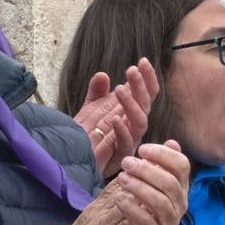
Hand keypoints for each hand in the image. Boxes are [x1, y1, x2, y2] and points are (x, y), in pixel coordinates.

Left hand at [69, 140, 188, 224]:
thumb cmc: (143, 201)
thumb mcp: (152, 180)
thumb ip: (161, 163)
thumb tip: (172, 142)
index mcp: (182, 186)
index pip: (182, 165)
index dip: (163, 154)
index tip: (142, 149)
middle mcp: (181, 202)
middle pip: (170, 182)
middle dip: (146, 170)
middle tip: (126, 162)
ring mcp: (171, 219)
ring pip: (160, 201)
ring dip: (139, 187)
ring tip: (121, 178)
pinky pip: (146, 221)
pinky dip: (132, 209)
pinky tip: (120, 199)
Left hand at [75, 59, 159, 177]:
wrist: (76, 162)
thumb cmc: (88, 135)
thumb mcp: (91, 109)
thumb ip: (97, 93)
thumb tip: (103, 75)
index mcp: (132, 112)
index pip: (147, 92)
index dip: (147, 77)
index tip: (142, 61)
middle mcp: (135, 125)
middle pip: (145, 102)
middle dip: (140, 85)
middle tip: (131, 70)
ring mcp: (131, 139)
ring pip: (140, 120)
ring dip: (132, 104)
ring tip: (120, 89)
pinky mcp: (121, 155)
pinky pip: (126, 142)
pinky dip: (122, 130)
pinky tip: (114, 119)